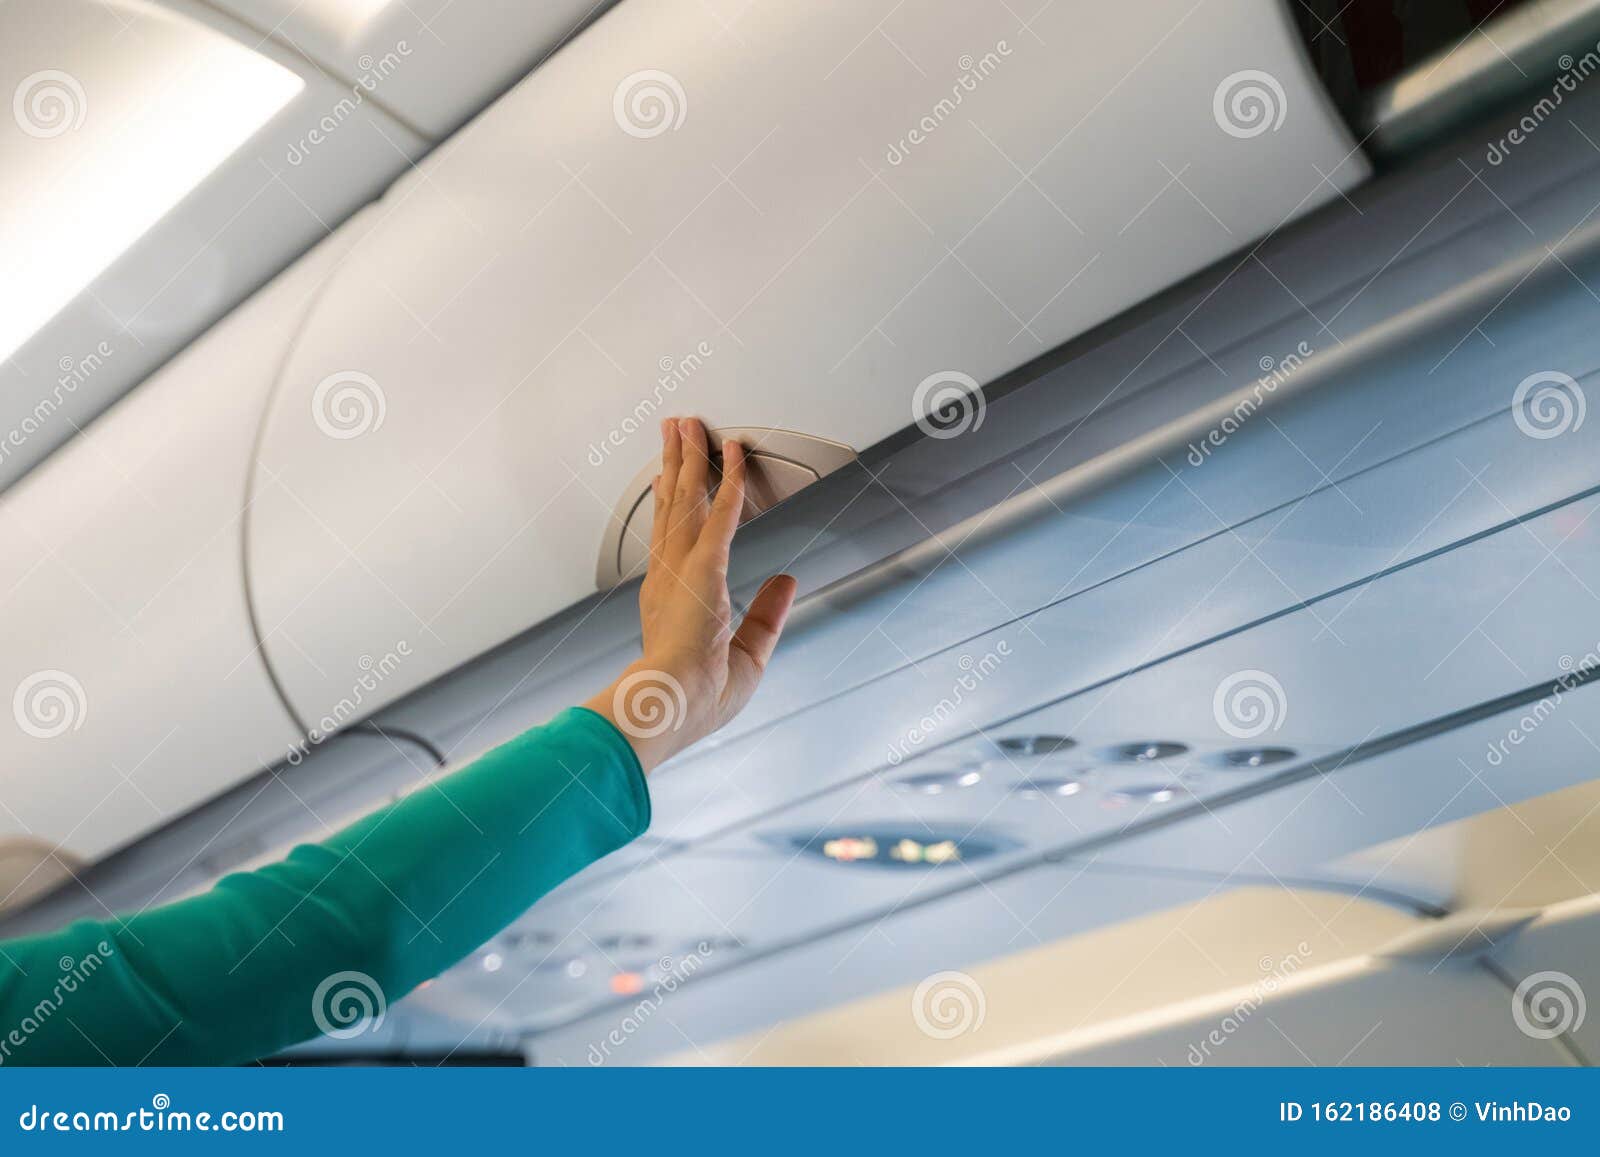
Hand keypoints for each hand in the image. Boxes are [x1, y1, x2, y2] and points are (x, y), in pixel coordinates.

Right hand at [584, 418, 797, 771]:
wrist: (667, 706)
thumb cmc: (694, 699)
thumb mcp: (746, 656)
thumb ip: (766, 616)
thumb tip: (786, 584)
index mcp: (668, 603)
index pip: (667, 542)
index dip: (667, 507)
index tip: (666, 483)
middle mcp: (667, 578)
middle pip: (671, 508)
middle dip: (673, 465)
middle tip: (671, 433)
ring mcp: (680, 570)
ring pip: (687, 500)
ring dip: (691, 458)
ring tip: (689, 425)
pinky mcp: (700, 568)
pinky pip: (722, 514)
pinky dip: (730, 480)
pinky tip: (734, 456)